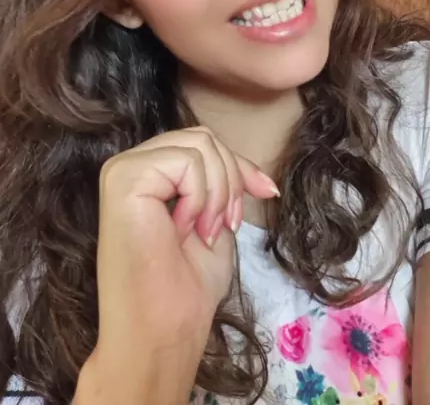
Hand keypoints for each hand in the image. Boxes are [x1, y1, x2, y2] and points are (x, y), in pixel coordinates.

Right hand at [76, 127, 278, 404]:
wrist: (162, 331)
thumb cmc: (185, 288)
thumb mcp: (216, 221)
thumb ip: (224, 187)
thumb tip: (261, 177)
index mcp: (148, 175)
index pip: (202, 144)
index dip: (240, 166)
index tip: (268, 192)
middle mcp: (130, 165)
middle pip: (202, 138)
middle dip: (231, 180)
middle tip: (226, 226)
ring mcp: (122, 169)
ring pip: (199, 145)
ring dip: (218, 193)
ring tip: (204, 232)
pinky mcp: (123, 178)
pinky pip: (185, 162)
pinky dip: (200, 196)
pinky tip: (183, 229)